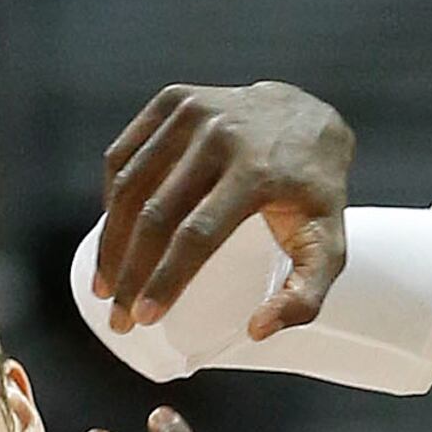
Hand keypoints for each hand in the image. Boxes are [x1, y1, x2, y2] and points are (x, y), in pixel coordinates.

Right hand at [94, 81, 353, 337]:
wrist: (307, 117)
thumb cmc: (313, 194)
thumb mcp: (327, 246)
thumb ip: (305, 298)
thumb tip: (255, 331)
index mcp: (259, 172)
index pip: (198, 233)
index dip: (166, 278)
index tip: (143, 316)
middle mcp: (222, 135)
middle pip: (156, 213)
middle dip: (130, 271)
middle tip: (117, 315)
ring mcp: (193, 111)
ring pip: (130, 184)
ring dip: (110, 240)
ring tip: (105, 284)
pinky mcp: (173, 100)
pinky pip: (125, 154)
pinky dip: (110, 198)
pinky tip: (112, 234)